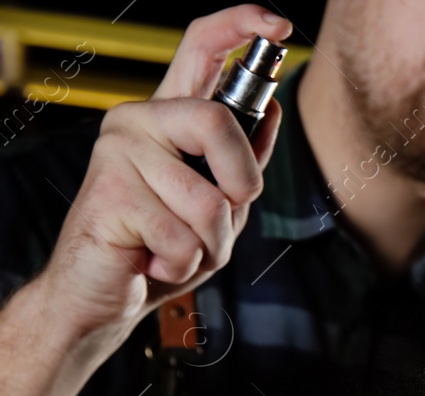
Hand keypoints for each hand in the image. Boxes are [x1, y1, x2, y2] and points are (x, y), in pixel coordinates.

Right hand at [41, 5, 288, 340]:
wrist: (104, 295)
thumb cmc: (161, 247)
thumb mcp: (220, 203)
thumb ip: (242, 158)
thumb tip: (272, 108)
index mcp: (169, 117)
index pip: (200, 48)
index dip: (240, 27)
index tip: (276, 26)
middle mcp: (139, 121)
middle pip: (217, 123)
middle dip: (240, 186)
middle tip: (220, 215)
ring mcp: (118, 152)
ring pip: (209, 201)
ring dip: (210, 244)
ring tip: (176, 248)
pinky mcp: (108, 193)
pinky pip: (184, 238)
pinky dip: (183, 264)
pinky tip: (152, 260)